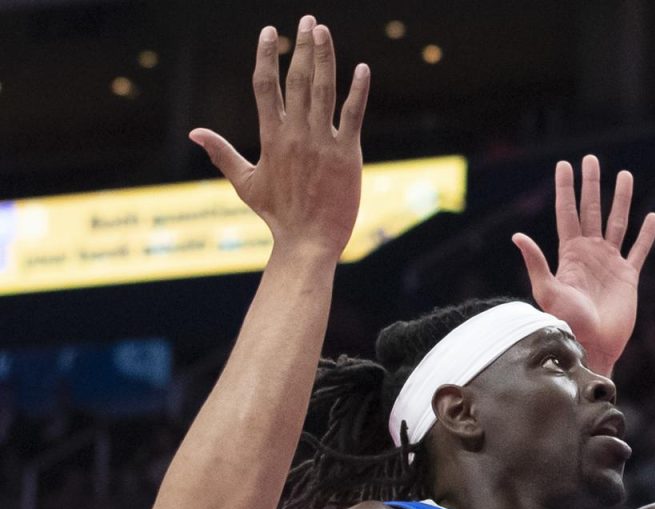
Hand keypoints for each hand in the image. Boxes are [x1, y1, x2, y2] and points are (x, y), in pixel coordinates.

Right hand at [189, 16, 368, 258]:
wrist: (308, 241)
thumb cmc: (277, 215)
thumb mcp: (245, 183)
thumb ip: (221, 152)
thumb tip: (193, 133)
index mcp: (271, 137)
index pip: (265, 86)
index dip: (266, 56)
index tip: (269, 32)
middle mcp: (295, 134)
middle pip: (296, 79)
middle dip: (301, 46)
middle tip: (307, 18)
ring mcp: (322, 142)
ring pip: (323, 90)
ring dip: (325, 57)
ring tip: (324, 30)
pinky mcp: (347, 154)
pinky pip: (354, 115)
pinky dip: (358, 91)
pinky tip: (362, 68)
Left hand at [513, 155, 654, 376]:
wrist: (592, 345)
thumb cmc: (566, 322)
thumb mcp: (548, 291)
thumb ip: (536, 263)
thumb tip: (518, 236)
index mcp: (569, 253)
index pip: (567, 213)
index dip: (566, 189)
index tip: (564, 165)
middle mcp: (590, 253)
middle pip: (592, 210)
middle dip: (591, 184)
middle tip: (591, 159)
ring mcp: (610, 263)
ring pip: (617, 222)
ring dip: (621, 199)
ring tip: (625, 175)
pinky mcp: (628, 277)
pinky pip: (639, 250)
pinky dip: (646, 234)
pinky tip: (651, 217)